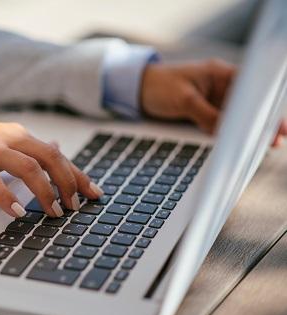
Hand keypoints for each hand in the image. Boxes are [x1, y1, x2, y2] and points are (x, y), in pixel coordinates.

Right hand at [0, 118, 102, 217]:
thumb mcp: (4, 140)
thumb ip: (30, 147)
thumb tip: (57, 146)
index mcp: (19, 135)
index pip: (56, 154)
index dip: (78, 174)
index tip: (94, 193)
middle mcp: (8, 139)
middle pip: (50, 157)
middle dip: (67, 183)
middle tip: (75, 206)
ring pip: (28, 168)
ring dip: (46, 193)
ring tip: (54, 212)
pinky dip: (8, 198)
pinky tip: (18, 212)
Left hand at [140, 59, 286, 144]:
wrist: (136, 90)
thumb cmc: (158, 85)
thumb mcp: (184, 100)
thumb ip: (207, 115)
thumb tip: (226, 131)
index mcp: (220, 74)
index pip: (251, 88)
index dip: (264, 106)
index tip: (274, 122)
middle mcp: (220, 86)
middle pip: (247, 105)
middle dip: (260, 122)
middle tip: (275, 139)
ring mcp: (213, 100)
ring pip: (235, 117)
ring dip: (245, 130)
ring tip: (261, 145)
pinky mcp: (204, 112)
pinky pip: (221, 124)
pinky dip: (228, 133)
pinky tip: (237, 144)